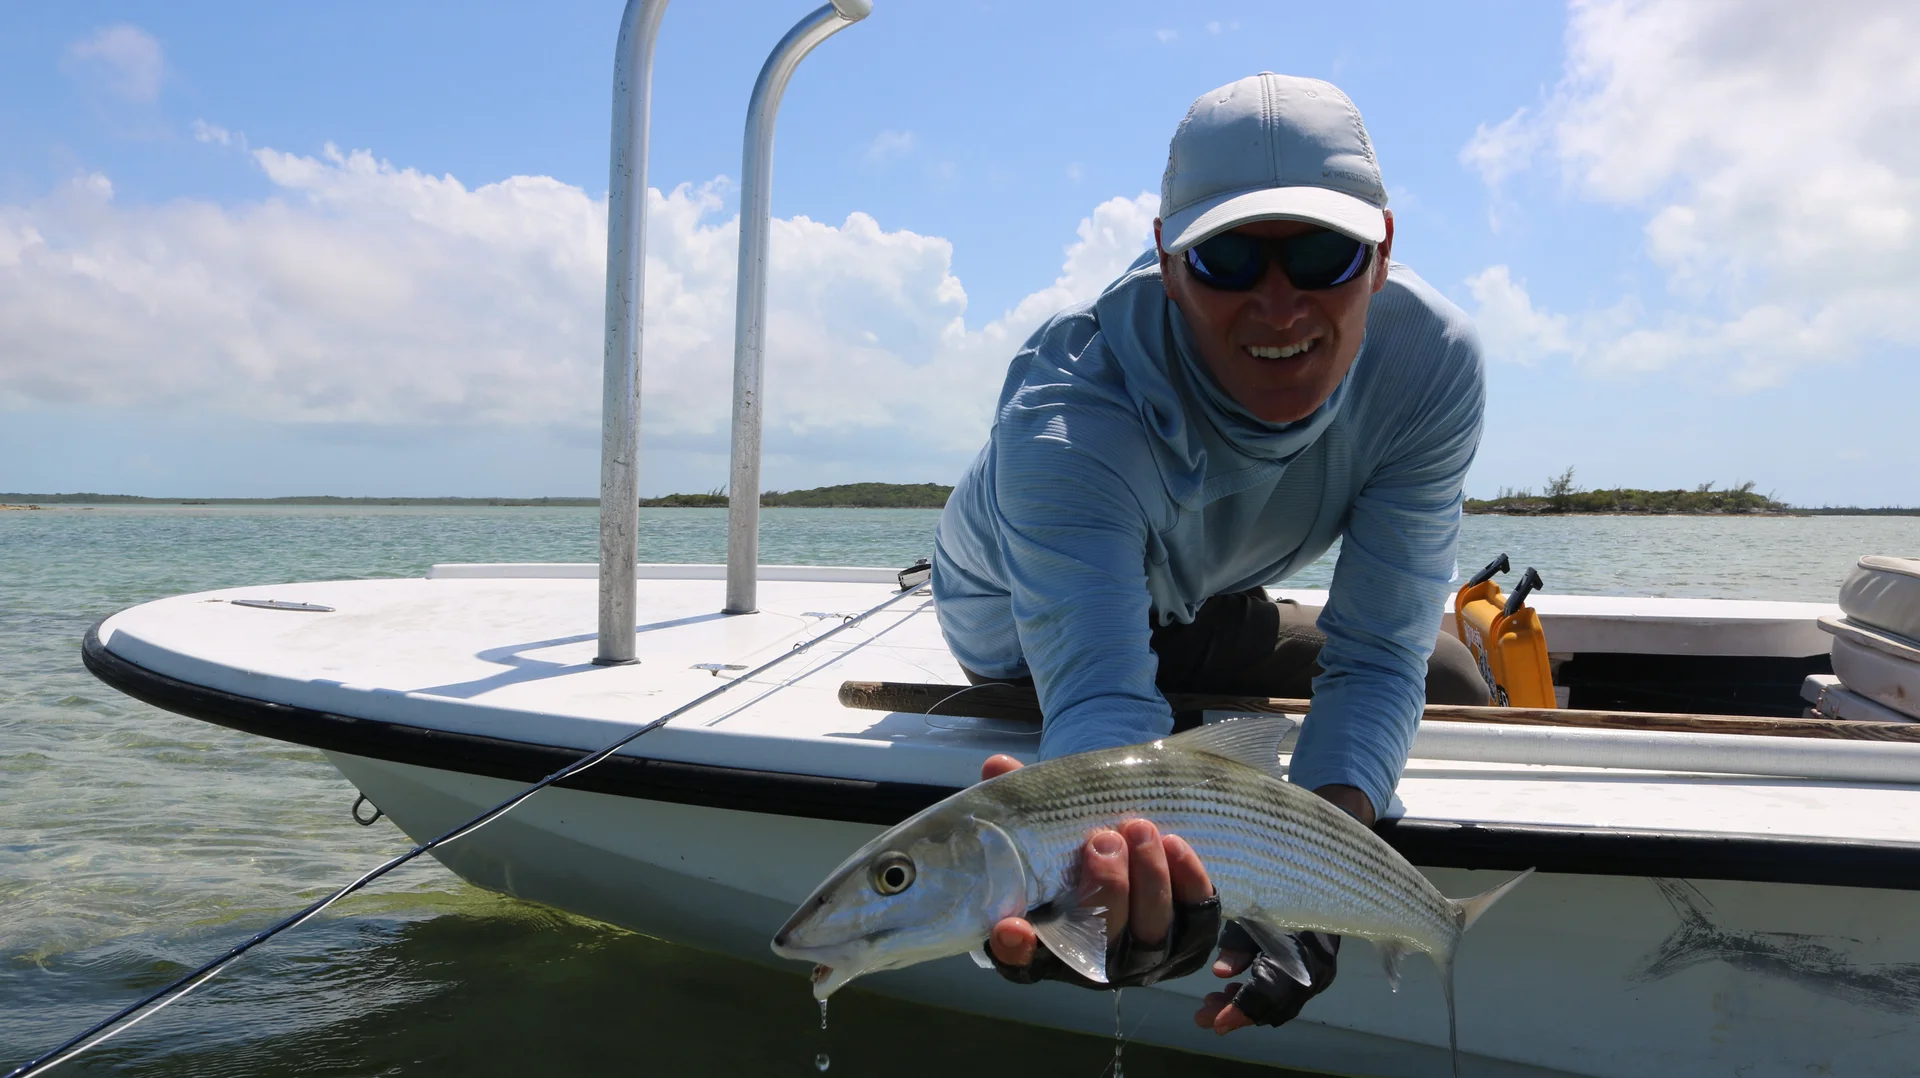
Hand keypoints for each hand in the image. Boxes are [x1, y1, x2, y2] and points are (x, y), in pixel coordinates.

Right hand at [978, 755, 1213, 965]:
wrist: (1127, 852)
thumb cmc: (1074, 847)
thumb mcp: (1044, 825)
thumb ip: (1020, 804)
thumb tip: (998, 766)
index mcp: (1046, 939)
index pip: (1023, 960)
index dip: (1018, 950)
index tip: (1012, 926)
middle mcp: (1095, 957)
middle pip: (1102, 941)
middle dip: (1105, 890)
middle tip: (1102, 841)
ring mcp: (1144, 951)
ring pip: (1151, 930)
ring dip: (1149, 880)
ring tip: (1139, 829)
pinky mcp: (1189, 936)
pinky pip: (1196, 919)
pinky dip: (1188, 883)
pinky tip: (1174, 844)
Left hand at [1195, 783, 1367, 1033]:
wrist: (1333, 863)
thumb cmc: (1290, 879)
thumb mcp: (1261, 904)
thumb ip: (1241, 941)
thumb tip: (1221, 974)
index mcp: (1309, 951)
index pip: (1274, 992)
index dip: (1243, 1010)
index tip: (1214, 1023)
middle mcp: (1318, 969)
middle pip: (1277, 1005)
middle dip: (1238, 1013)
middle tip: (1201, 1016)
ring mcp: (1318, 972)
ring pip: (1279, 1003)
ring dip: (1244, 1006)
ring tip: (1207, 1005)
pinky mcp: (1311, 969)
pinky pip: (1283, 991)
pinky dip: (1255, 995)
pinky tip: (1228, 990)